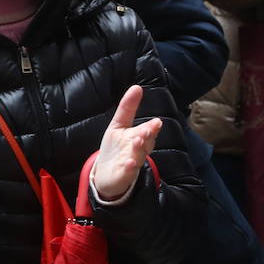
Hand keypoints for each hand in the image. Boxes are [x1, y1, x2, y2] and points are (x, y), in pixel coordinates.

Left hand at [90, 85, 161, 201]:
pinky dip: (130, 169)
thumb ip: (127, 108)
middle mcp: (137, 151)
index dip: (151, 128)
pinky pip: (128, 173)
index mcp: (138, 138)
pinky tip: (129, 163)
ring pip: (138, 157)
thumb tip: (137, 87)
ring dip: (138, 150)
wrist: (107, 174)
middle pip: (145, 144)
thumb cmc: (116, 148)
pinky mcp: (123, 176)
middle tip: (146, 131)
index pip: (147, 131)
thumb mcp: (119, 125)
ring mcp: (131, 164)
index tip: (156, 122)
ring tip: (137, 141)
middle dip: (147, 137)